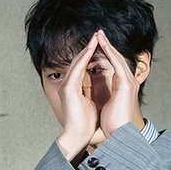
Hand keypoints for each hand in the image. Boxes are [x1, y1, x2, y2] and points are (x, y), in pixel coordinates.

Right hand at [54, 34, 99, 158]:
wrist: (78, 135)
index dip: (92, 54)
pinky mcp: (68, 88)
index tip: (102, 45)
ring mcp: (67, 84)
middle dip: (90, 47)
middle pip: (80, 60)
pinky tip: (92, 48)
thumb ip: (94, 91)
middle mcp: (68, 83)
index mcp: (75, 87)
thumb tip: (103, 86)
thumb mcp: (93, 102)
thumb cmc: (86, 123)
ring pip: (78, 61)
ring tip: (97, 36)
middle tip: (98, 34)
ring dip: (88, 48)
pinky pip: (78, 67)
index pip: (84, 66)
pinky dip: (85, 56)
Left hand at [96, 33, 141, 135]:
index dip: (105, 54)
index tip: (96, 44)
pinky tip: (101, 44)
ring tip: (98, 34)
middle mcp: (127, 81)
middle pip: (116, 58)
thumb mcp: (107, 103)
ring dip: (107, 44)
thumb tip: (95, 91)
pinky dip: (109, 52)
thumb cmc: (112, 123)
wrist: (118, 133)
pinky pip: (116, 63)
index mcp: (122, 86)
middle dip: (106, 45)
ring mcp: (128, 81)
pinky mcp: (125, 84)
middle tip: (98, 32)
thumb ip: (105, 94)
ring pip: (117, 57)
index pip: (113, 65)